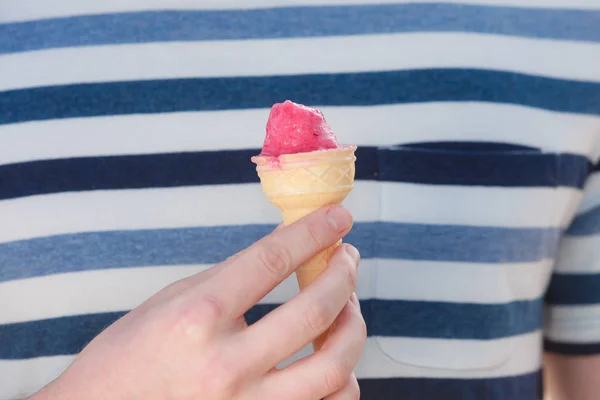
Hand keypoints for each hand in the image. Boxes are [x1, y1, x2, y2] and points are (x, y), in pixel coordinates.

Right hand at [31, 205, 364, 399]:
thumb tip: (287, 247)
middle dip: (343, 273)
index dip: (313, 231)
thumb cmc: (129, 358)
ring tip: (347, 307)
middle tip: (347, 257)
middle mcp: (225, 366)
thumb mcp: (171, 302)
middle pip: (314, 310)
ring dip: (353, 327)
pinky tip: (334, 357)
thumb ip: (231, 278)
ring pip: (335, 368)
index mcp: (197, 318)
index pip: (272, 260)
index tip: (338, 215)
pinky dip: (341, 379)